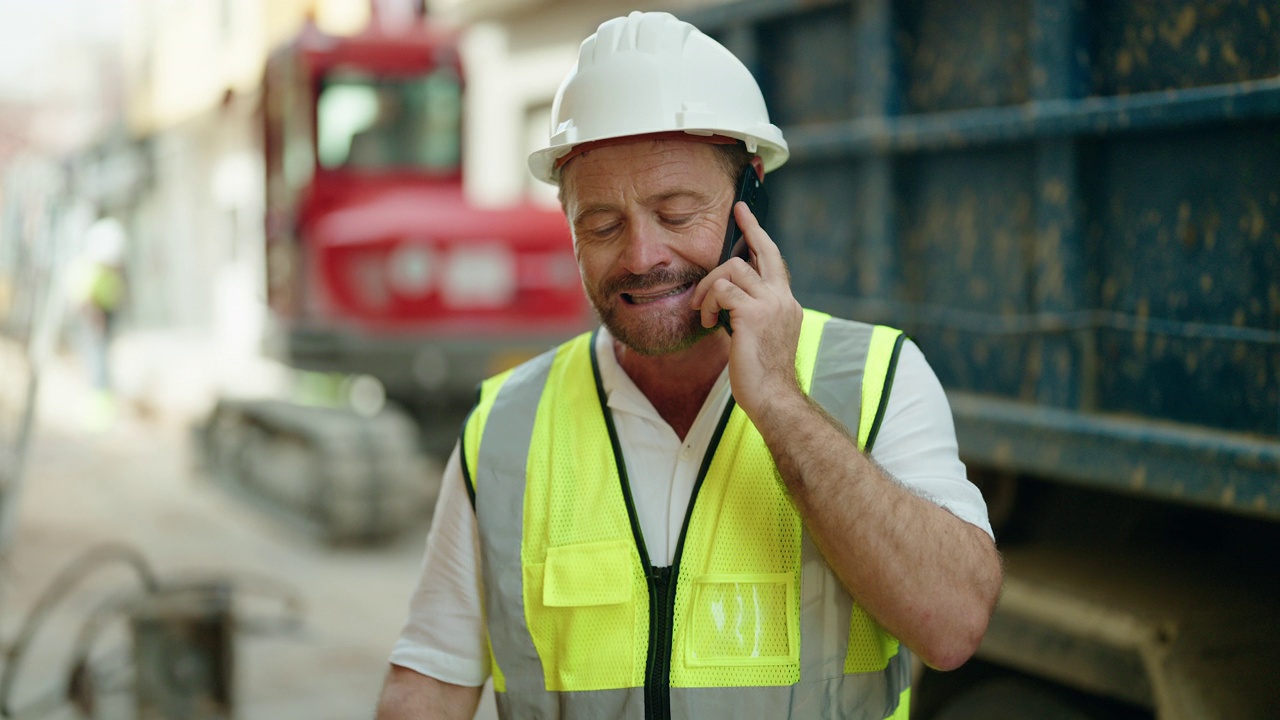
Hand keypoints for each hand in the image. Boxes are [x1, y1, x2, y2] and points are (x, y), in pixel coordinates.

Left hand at [690, 201, 803, 418]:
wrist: (773, 399)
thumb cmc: (763, 375)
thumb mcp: (762, 336)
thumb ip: (752, 312)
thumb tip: (727, 296)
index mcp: (786, 304)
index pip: (774, 262)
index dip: (760, 236)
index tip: (746, 216)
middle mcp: (783, 299)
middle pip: (764, 250)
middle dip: (749, 227)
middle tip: (737, 212)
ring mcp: (770, 304)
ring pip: (732, 268)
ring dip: (708, 287)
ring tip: (704, 311)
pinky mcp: (752, 314)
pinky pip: (721, 290)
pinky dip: (707, 303)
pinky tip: (706, 322)